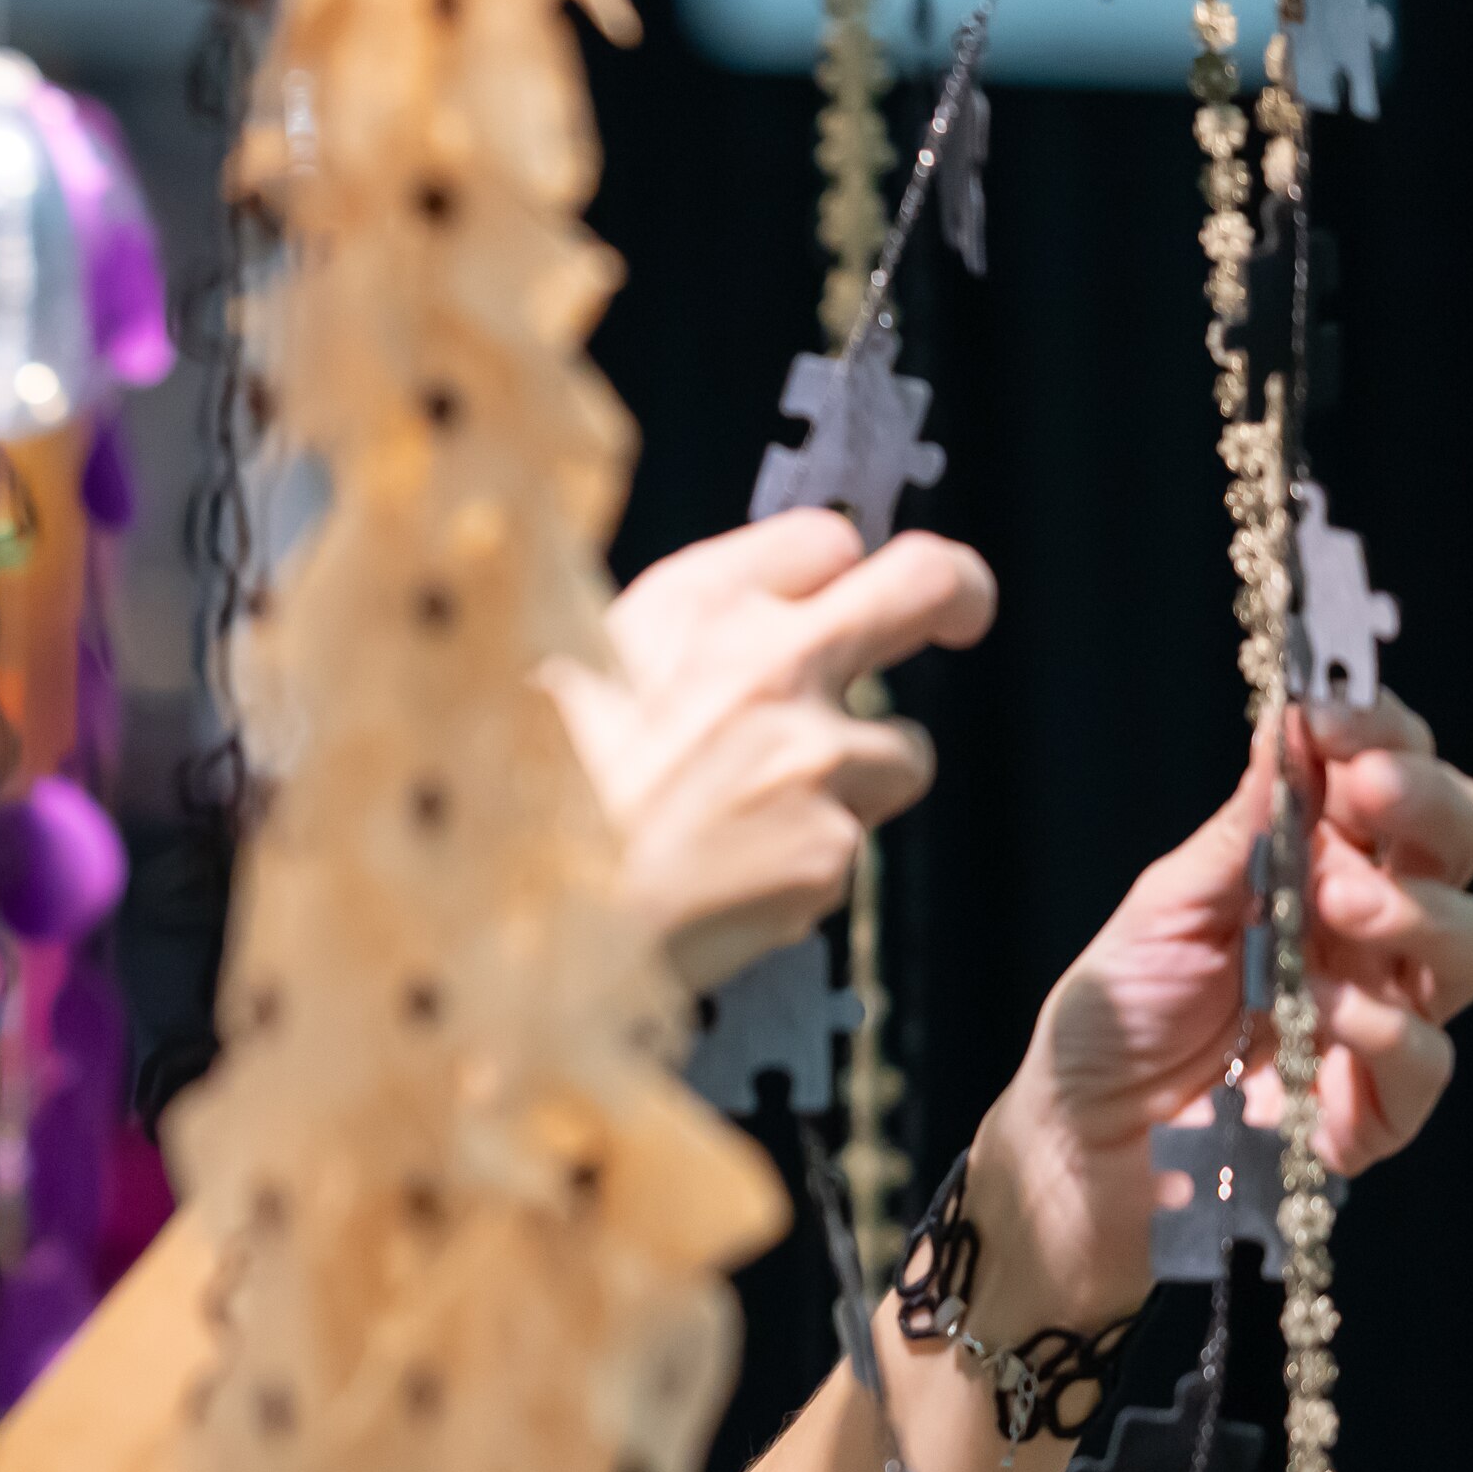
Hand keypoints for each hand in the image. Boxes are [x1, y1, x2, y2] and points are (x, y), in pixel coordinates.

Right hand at [545, 512, 998, 992]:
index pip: (822, 539)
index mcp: (693, 608)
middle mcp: (765, 660)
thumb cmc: (530, 816)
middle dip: (954, 595)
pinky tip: (731, 883)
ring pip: (900, 752)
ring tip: (752, 829)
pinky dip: (805, 869)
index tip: (849, 585)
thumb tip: (739, 628)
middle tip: (957, 615)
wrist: (516, 932)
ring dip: (851, 788)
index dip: (837, 567)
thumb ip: (669, 643)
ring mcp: (809, 755)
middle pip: (924, 583)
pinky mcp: (828, 846)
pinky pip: (848, 848)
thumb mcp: (570, 683)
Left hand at [972, 696, 1472, 1330]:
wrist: (1074, 1145)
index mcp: (1322, 868)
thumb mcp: (1163, 908)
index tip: (1332, 719)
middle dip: (1428, 802)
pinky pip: (1429, 1055)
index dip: (1384, 739)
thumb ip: (1241, 831)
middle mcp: (1370, 934)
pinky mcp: (1378, 1107)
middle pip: (1462, 844)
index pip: (1394, 782)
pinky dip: (1383, 1023)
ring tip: (1335, 904)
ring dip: (1419, 907)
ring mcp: (1385, 1016)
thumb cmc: (1114, 1022)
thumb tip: (1291, 726)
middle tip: (1365, 790)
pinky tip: (1321, 1013)